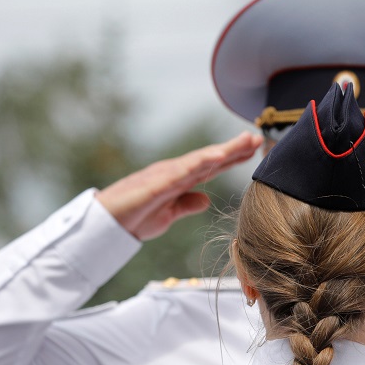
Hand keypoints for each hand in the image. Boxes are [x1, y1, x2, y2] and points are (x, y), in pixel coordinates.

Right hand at [96, 131, 262, 239]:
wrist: (107, 226)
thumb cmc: (135, 218)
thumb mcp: (169, 215)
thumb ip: (187, 205)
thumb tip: (206, 199)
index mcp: (180, 180)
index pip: (211, 166)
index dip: (233, 157)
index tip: (253, 149)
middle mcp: (175, 172)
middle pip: (210, 158)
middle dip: (234, 148)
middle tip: (258, 138)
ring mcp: (166, 175)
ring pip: (200, 159)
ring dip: (224, 150)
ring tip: (245, 142)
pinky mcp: (156, 183)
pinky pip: (182, 171)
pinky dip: (201, 162)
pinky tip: (219, 157)